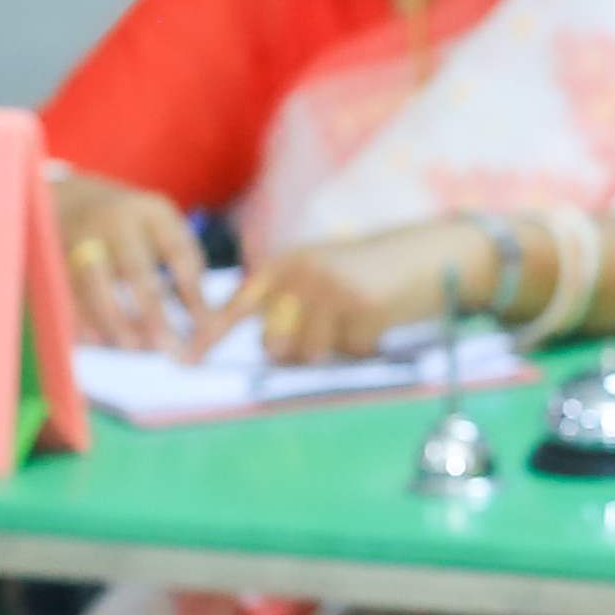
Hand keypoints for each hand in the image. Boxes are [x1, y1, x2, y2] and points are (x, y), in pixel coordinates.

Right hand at [53, 171, 207, 352]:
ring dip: (115, 323)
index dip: (193, 294)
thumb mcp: (165, 232)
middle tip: (170, 348)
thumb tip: (202, 327)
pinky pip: (68, 295)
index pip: (179, 254)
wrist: (75, 200)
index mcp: (153, 211)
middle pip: (136, 271)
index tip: (207, 329)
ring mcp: (81, 237)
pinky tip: (98, 343)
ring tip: (134, 349)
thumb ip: (184, 272)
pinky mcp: (55, 257)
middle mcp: (116, 220)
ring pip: (96, 286)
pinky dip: (82, 321)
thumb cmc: (136, 228)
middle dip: (154, 315)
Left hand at [201, 229, 453, 364]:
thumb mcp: (319, 275)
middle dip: (297, 351)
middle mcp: (303, 273)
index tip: (189, 359)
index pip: (239, 304)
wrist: (425, 255)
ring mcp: (333, 289)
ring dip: (334, 350)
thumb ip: (288, 303)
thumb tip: (267, 348)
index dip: (212, 334)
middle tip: (329, 331)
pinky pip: (351, 352)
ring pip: (312, 353)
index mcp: (286, 264)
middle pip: (276, 343)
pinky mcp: (364, 306)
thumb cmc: (369, 273)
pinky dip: (366, 347)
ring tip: (356, 322)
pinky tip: (378, 322)